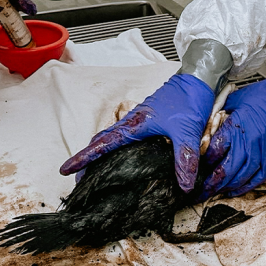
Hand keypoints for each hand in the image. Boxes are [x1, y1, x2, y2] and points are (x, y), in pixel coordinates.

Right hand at [60, 74, 215, 191]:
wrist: (199, 80)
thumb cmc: (189, 99)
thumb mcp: (187, 131)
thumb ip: (185, 158)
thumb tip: (184, 185)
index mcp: (135, 124)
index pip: (103, 143)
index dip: (84, 157)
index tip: (66, 169)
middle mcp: (134, 123)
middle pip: (102, 142)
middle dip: (88, 160)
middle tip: (79, 178)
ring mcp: (141, 122)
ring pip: (114, 139)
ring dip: (102, 154)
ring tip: (96, 173)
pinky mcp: (151, 122)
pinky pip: (128, 138)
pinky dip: (119, 149)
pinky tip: (126, 160)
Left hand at [199, 69, 265, 198]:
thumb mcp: (237, 99)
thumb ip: (221, 115)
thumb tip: (207, 128)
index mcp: (237, 127)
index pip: (214, 150)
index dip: (203, 160)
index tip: (196, 164)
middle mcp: (249, 144)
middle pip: (224, 171)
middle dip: (209, 184)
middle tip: (199, 192)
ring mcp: (263, 154)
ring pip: (239, 179)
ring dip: (224, 188)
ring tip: (213, 193)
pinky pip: (257, 180)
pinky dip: (244, 188)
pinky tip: (233, 190)